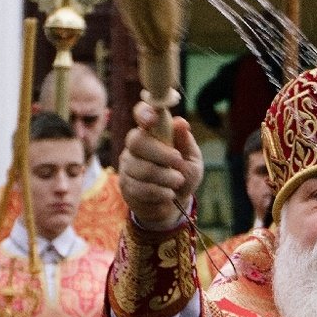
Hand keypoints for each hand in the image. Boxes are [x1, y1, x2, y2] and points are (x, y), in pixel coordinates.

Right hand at [117, 100, 202, 231]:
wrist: (174, 204)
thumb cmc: (183, 175)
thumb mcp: (191, 159)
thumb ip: (185, 142)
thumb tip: (181, 123)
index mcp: (153, 131)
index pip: (142, 113)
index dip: (144, 113)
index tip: (152, 119)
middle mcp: (136, 144)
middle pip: (137, 141)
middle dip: (161, 154)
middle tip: (179, 162)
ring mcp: (127, 164)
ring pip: (142, 168)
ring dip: (166, 178)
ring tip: (178, 182)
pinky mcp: (125, 184)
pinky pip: (140, 188)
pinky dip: (160, 193)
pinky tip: (168, 194)